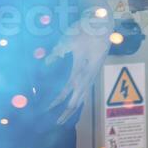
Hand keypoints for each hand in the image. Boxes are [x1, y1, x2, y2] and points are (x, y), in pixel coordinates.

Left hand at [45, 0, 114, 124]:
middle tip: (56, 123)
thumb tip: (45, 63)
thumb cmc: (84, 31)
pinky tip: (75, 102)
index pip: (66, 92)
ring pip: (83, 98)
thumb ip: (56, 53)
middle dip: (66, 114)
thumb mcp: (67, 40)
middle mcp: (88, 77)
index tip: (46, 109)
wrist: (102, 25)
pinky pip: (86, 91)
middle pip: (76, 102)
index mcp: (81, 71)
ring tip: (65, 118)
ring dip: (73, 108)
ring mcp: (92, 76)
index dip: (56, 102)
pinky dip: (79, 100)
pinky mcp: (93, 72)